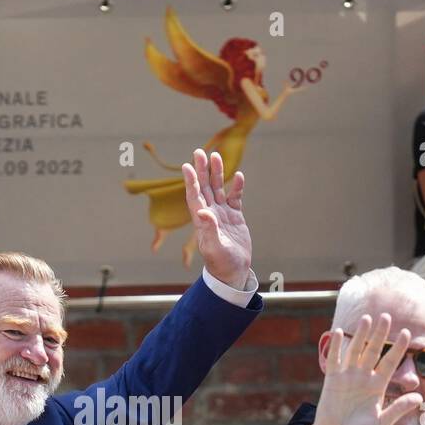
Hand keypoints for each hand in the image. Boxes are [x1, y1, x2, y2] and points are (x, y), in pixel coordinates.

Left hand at [182, 148, 250, 287]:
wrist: (233, 271)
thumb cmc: (221, 263)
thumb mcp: (214, 247)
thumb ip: (209, 229)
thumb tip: (203, 212)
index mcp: (202, 220)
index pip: (194, 195)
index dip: (191, 181)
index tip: (187, 166)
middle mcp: (210, 213)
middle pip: (205, 187)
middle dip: (202, 170)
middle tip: (200, 152)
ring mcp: (222, 214)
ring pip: (218, 189)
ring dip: (217, 173)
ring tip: (216, 156)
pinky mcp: (235, 217)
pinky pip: (234, 198)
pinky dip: (236, 188)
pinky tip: (238, 176)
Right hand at [300, 313, 423, 424]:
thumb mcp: (381, 423)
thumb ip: (398, 409)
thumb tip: (418, 397)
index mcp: (378, 386)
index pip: (390, 362)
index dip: (398, 348)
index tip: (406, 333)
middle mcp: (364, 377)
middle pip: (374, 351)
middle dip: (380, 334)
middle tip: (387, 316)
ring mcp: (348, 377)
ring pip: (355, 351)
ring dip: (360, 335)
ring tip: (367, 318)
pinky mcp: (332, 380)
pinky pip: (334, 360)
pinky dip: (335, 346)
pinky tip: (338, 331)